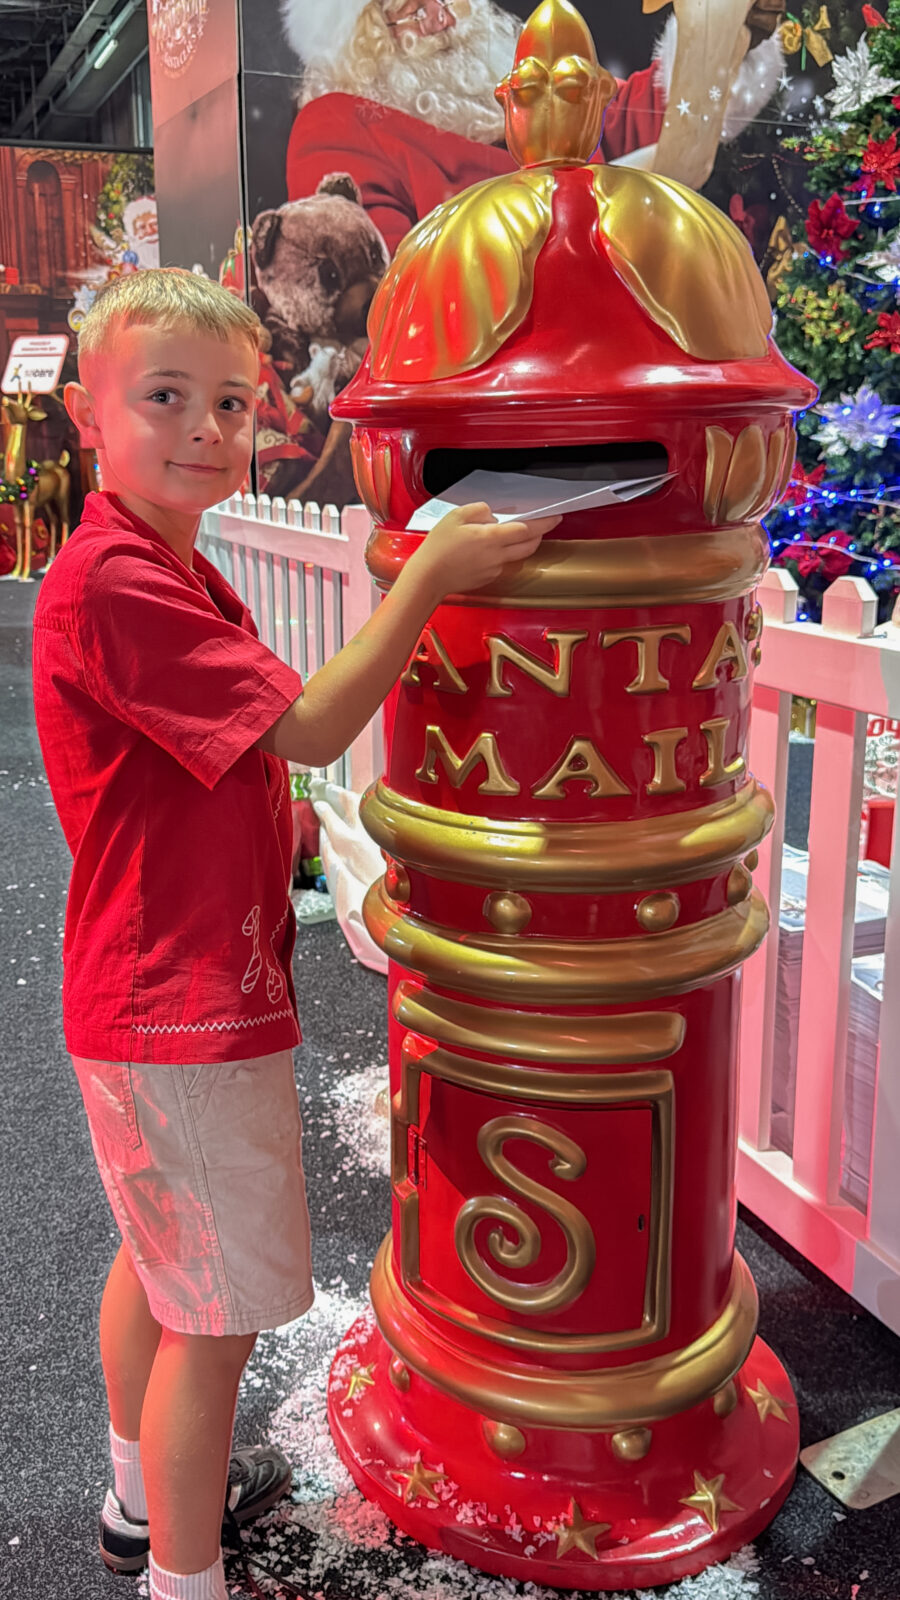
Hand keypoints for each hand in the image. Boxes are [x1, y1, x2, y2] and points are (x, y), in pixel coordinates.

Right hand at [412, 501, 560, 602]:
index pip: (528, 529)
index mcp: (492, 538)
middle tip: (541, 525)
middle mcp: (498, 556)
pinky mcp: (488, 578)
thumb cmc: (438, 547)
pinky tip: (490, 549)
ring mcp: (494, 569)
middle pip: (530, 545)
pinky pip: (503, 564)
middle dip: (539, 534)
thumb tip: (492, 516)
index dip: (545, 523)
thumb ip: (479, 510)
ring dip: (522, 545)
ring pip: (518, 556)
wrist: (428, 577)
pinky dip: (504, 554)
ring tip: (515, 534)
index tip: (555, 517)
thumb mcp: (456, 516)